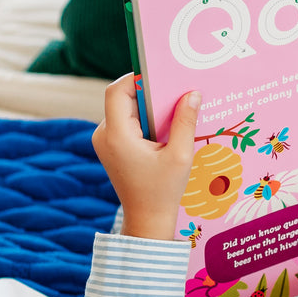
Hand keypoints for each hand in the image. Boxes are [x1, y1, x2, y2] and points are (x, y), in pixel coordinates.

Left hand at [92, 74, 200, 239]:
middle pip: (122, 99)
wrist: (147, 219)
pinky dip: (143, 120)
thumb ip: (186, 122)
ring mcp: (104, 141)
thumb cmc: (163, 190)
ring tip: (172, 114)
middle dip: (148, 94)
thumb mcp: (180, 155)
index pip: (118, 91)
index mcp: (117, 135)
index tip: (162, 77)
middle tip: (174, 95)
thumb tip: (193, 93)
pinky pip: (125, 123)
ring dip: (147, 108)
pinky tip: (164, 130)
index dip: (137, 78)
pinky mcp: (110, 147)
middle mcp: (104, 135)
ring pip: (124, 110)